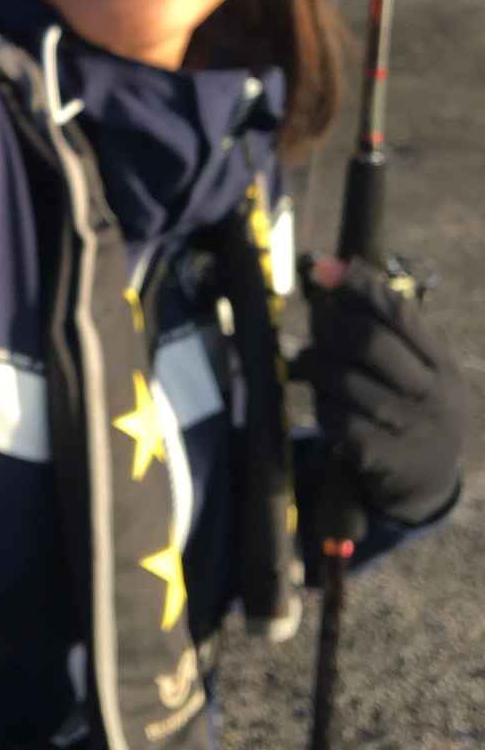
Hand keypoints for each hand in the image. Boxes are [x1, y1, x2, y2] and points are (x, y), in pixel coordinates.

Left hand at [291, 254, 464, 526]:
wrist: (427, 481)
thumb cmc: (412, 405)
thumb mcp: (417, 369)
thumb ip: (384, 325)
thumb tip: (337, 268)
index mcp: (443, 365)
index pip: (400, 313)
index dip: (360, 286)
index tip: (325, 268)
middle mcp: (435, 395)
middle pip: (369, 342)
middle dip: (330, 327)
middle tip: (312, 325)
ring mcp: (410, 428)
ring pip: (344, 379)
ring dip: (316, 366)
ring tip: (305, 362)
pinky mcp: (380, 456)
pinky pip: (334, 416)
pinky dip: (319, 402)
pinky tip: (320, 399)